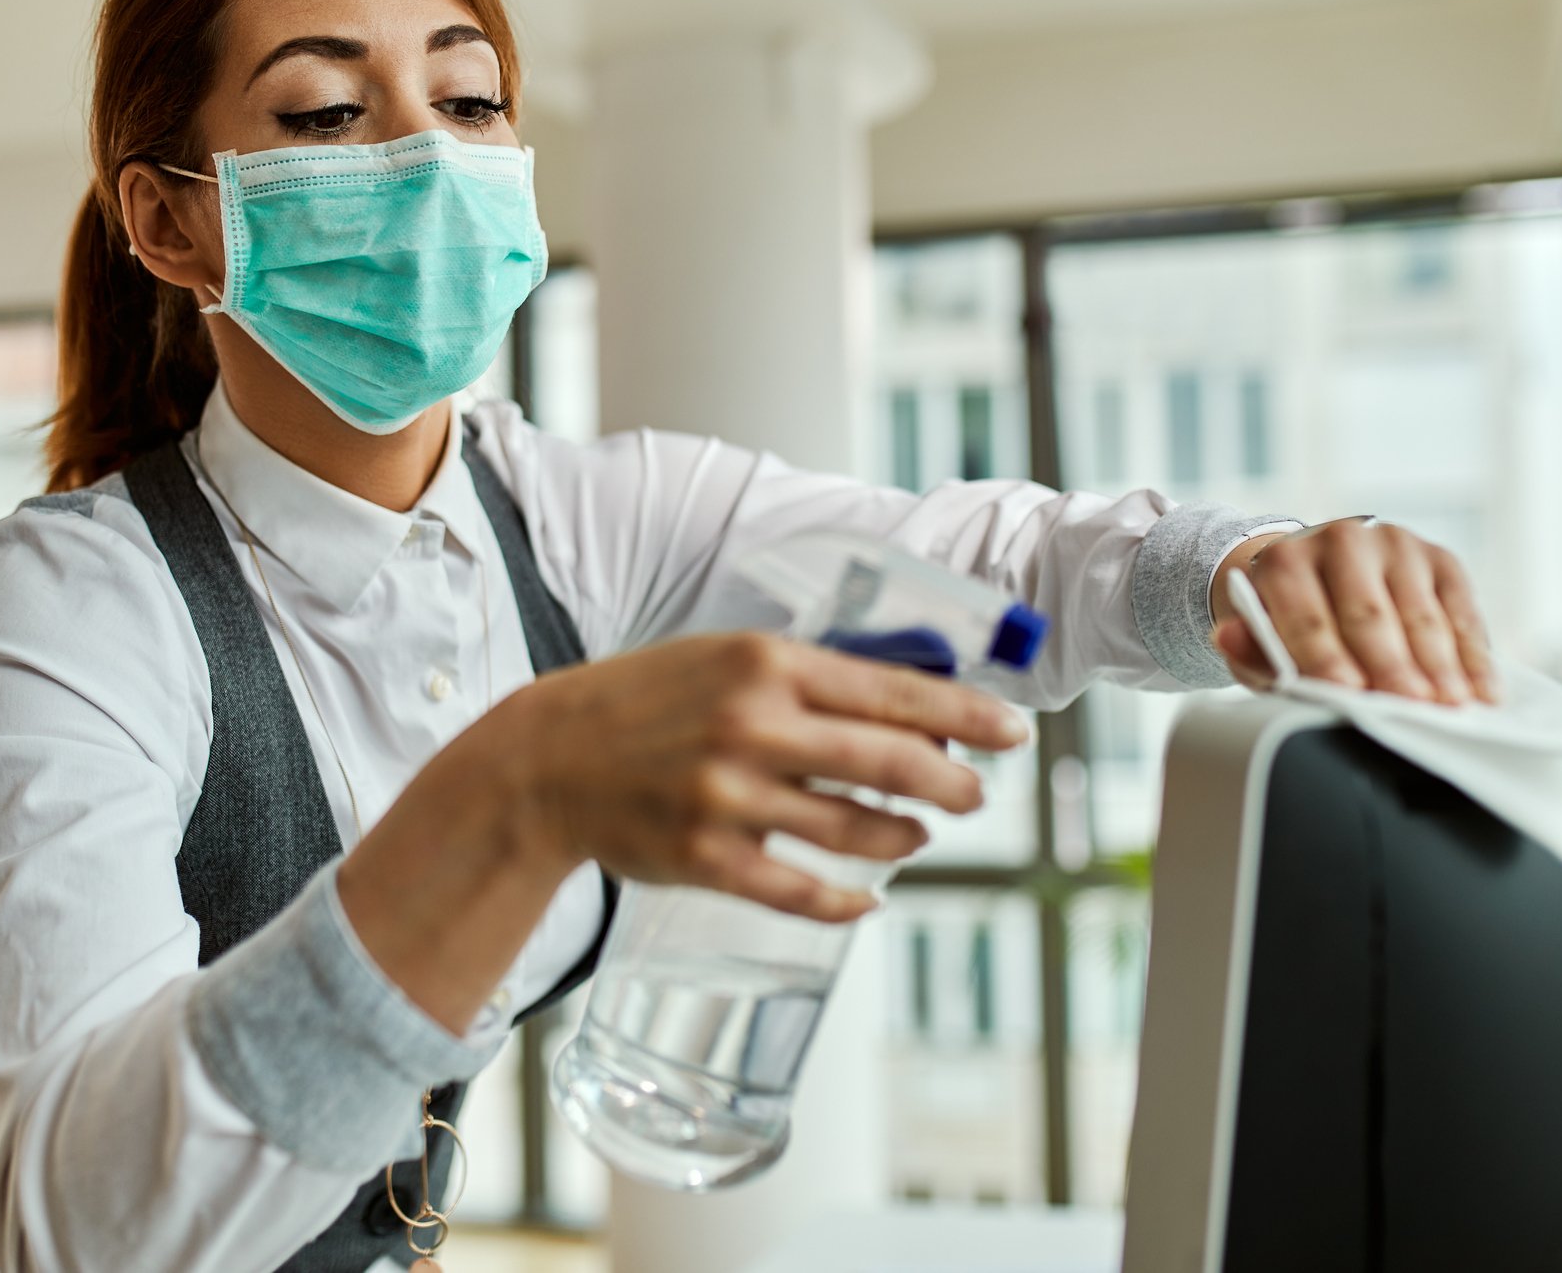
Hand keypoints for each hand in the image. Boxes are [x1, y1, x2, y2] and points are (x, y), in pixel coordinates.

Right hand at [497, 632, 1029, 921]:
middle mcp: (752, 726)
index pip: (894, 692)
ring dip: (906, 838)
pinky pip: (801, 892)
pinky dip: (847, 901)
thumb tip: (915, 700)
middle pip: (891, 763)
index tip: (1012, 731)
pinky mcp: (705, 858)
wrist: (549, 757)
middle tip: (978, 794)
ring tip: (919, 835)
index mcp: (766, 663)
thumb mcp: (728, 659)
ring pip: (856, 831)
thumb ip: (811, 677)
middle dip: (955, 784)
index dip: (966, 716)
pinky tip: (869, 899)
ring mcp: (728, 796)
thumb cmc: (650, 701)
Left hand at [1209, 519, 1497, 704]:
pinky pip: (1462, 610)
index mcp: (1288, 559)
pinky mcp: (1440, 558)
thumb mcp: (1259, 638)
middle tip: (1410, 709)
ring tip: (1451, 708)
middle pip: (1369, 615)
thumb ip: (1248, 648)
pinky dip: (1474, 655)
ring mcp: (1397, 545)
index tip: (1347, 695)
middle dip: (1391, 667)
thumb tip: (1228, 638)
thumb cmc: (1287, 618)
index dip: (1327, 658)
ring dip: (1440, 667)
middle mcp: (1343, 540)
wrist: (1316, 572)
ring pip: (1420, 615)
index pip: (1308, 616)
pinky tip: (1484, 691)